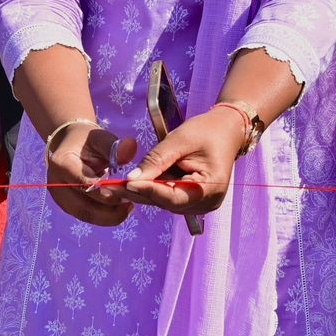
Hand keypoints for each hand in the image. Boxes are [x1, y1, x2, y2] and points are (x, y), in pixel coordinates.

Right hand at [47, 123, 135, 226]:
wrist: (72, 146)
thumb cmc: (88, 141)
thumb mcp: (101, 138)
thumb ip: (115, 146)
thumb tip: (131, 148)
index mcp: (62, 163)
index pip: (83, 183)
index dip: (104, 191)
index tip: (126, 193)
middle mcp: (56, 184)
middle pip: (82, 206)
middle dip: (109, 211)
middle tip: (131, 204)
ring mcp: (60, 197)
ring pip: (85, 215)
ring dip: (109, 216)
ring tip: (128, 207)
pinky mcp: (67, 205)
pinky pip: (86, 216)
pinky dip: (105, 216)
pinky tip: (120, 209)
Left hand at [122, 108, 246, 218]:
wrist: (226, 130)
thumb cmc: (206, 131)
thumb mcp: (179, 140)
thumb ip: (156, 160)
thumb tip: (131, 179)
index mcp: (210, 188)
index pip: (174, 196)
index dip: (149, 191)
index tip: (126, 184)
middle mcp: (206, 203)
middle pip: (166, 202)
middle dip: (138, 193)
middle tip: (109, 188)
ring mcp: (199, 204)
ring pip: (163, 201)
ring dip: (141, 193)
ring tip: (113, 187)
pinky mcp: (191, 200)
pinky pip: (167, 197)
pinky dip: (151, 190)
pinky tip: (130, 184)